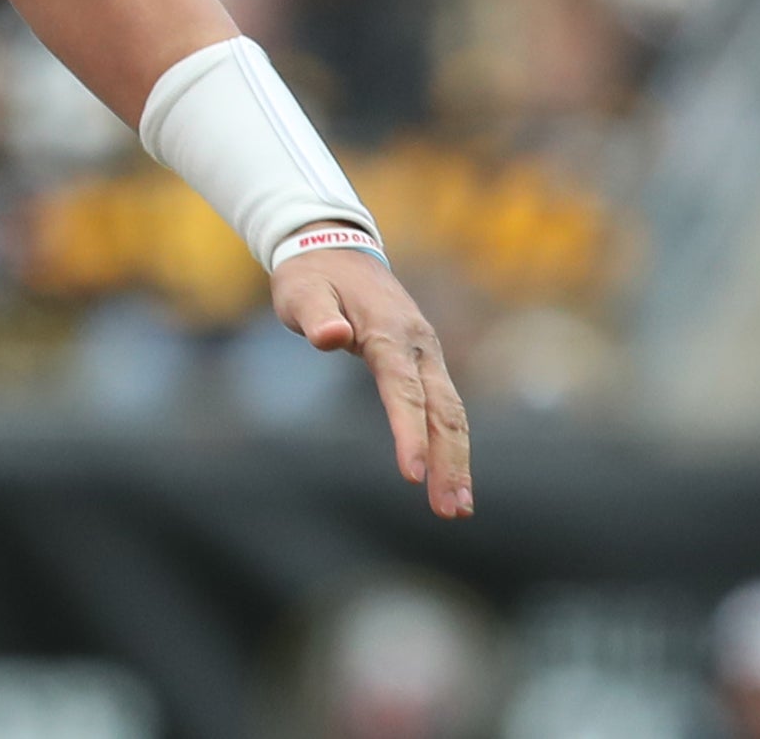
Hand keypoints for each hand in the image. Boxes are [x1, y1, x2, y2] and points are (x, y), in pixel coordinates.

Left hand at [271, 234, 473, 519]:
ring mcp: (427, 353)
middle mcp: (419, 344)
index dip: (409, 432)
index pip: (403, 389)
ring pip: (451, 411)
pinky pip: (445, 406)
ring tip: (458, 508)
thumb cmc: (312, 276)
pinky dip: (452, 442)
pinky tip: (451, 477)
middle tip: (451, 511)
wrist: (335, 247)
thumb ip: (316, 316)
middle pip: (443, 409)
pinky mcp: (425, 361)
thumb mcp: (301, 291)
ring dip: (458, 460)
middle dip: (450, 461)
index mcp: (389, 331)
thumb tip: (331, 337)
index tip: (413, 475)